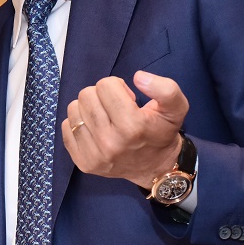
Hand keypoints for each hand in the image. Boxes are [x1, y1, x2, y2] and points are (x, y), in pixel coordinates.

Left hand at [61, 70, 188, 188]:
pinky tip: (95, 130)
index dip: (117, 87)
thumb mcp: (177, 108)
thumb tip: (138, 77)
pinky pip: (66, 127)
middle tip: (115, 108)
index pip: (105, 85)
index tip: (128, 100)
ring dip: (89, 109)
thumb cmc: (162, 133)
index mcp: (133, 127)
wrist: (156, 168)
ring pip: (74, 109)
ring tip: (105, 118)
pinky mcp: (83, 162)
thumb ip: (165, 89)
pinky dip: (79, 123)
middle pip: (86, 95)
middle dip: (101, 96)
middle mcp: (110, 143)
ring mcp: (94, 155)